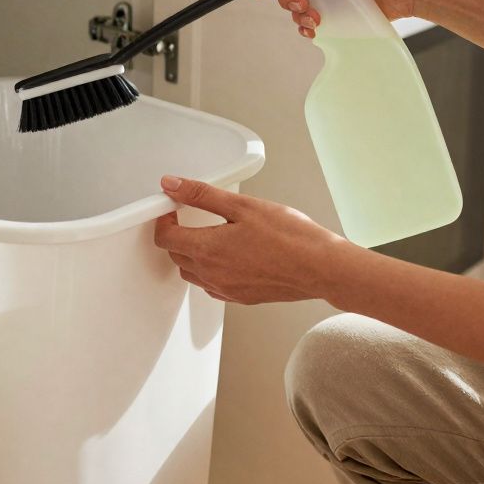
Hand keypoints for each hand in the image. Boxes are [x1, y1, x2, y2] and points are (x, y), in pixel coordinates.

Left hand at [153, 175, 346, 304]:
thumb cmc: (290, 237)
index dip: (163, 220)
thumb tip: (172, 186)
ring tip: (208, 235)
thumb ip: (201, 195)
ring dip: (190, 254)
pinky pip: (211, 286)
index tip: (171, 208)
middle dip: (176, 235)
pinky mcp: (241, 298)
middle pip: (176, 256)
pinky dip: (209, 270)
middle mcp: (212, 275)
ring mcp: (226, 290)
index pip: (165, 238)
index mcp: (208, 250)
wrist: (321, 267)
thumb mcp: (242, 205)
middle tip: (188, 216)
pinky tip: (226, 257)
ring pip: (192, 274)